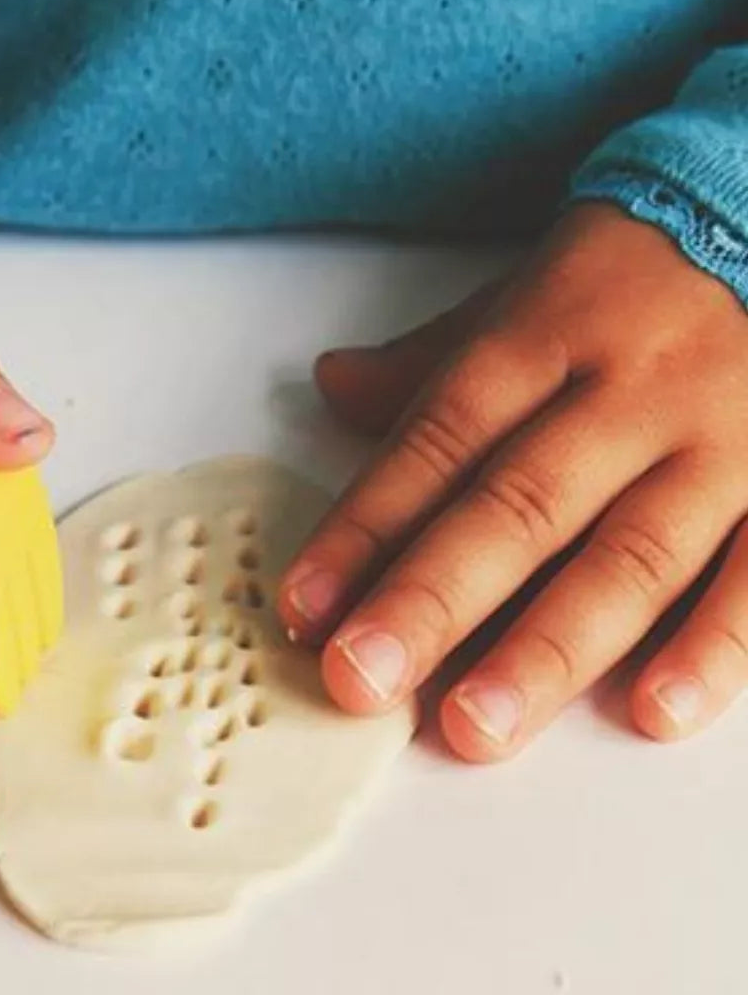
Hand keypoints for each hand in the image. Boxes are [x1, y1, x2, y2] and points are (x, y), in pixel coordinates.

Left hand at [280, 203, 747, 758]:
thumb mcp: (518, 297)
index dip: (364, 525)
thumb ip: (429, 358)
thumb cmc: (622, 280)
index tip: (302, 605)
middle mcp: (623, 395)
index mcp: (540, 339)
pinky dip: (714, 645)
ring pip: (628, 555)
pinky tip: (650, 711)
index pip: (437, 442)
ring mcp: (718, 442)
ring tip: (473, 726)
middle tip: (359, 681)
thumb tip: (329, 386)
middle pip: (517, 506)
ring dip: (548, 648)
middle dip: (432, 600)